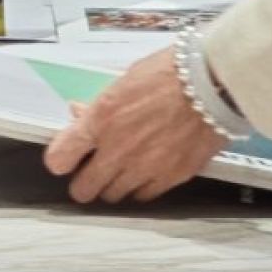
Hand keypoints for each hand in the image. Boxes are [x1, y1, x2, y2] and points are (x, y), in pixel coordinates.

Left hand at [42, 49, 230, 203]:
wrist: (212, 85)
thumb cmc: (168, 74)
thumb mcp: (123, 82)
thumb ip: (98, 106)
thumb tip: (79, 115)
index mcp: (100, 121)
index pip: (59, 158)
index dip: (59, 160)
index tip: (64, 159)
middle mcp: (118, 149)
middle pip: (83, 189)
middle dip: (83, 183)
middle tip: (90, 174)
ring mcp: (145, 167)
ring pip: (113, 196)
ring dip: (112, 186)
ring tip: (119, 172)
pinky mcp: (172, 177)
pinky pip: (145, 196)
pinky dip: (140, 189)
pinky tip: (145, 175)